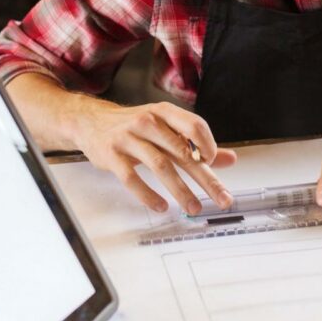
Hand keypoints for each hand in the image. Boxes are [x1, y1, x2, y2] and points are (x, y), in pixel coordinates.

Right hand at [72, 102, 236, 214]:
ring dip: (180, 190)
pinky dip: (148, 195)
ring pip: (160, 166)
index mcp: (165, 113)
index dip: (209, 146)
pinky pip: (132, 179)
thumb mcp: (166, 127)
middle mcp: (148, 122)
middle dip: (205, 178)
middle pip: (183, 152)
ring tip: (194, 207)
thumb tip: (230, 159)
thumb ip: (197, 144)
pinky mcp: (112, 156)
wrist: (91, 122)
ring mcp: (129, 138)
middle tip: (222, 198)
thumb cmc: (134, 126)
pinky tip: (161, 206)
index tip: (214, 164)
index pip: (195, 126)